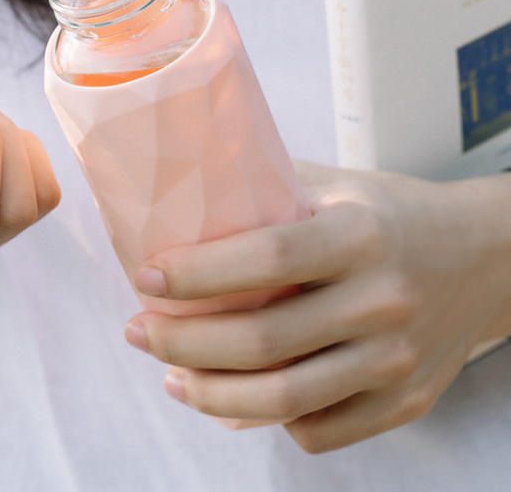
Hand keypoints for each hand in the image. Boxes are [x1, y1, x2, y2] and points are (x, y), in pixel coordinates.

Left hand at [124, 162, 510, 452]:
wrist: (485, 259)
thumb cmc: (391, 215)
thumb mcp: (336, 184)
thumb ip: (268, 190)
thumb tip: (183, 196)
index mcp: (359, 234)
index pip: (268, 258)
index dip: (198, 274)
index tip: (146, 277)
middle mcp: (381, 300)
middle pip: (263, 340)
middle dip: (182, 343)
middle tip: (138, 331)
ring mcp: (397, 359)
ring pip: (286, 398)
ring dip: (211, 395)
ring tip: (172, 377)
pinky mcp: (405, 402)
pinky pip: (320, 429)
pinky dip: (267, 420)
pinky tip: (234, 399)